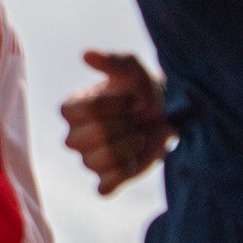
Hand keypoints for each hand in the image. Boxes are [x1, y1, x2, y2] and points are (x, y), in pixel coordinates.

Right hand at [61, 48, 171, 195]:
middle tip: (137, 118)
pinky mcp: (107, 180)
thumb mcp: (131, 69)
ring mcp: (90, 160)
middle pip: (88, 138)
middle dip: (121, 126)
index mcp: (74, 109)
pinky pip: (104, 188)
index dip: (111, 106)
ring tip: (139, 137)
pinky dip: (121, 176)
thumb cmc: (143, 88)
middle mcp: (75, 136)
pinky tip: (134, 160)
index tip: (131, 99)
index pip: (81, 112)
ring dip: (126, 148)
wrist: (168, 115)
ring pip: (97, 162)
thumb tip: (86, 54)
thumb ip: (111, 61)